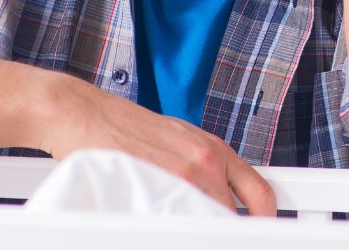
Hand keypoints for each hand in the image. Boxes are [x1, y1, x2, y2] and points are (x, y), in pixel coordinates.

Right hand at [37, 76, 275, 215]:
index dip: (263, 220)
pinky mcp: (156, 183)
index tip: (256, 232)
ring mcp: (182, 173)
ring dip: (201, 231)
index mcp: (214, 149)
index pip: (260, 193)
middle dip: (225, 229)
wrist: (85, 113)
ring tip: (180, 230)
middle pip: (234, 215)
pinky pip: (179, 220)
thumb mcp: (176, 141)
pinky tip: (162, 228)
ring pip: (210, 220)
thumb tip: (218, 203)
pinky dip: (176, 230)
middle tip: (215, 236)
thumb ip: (202, 170)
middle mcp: (206, 159)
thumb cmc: (124, 128)